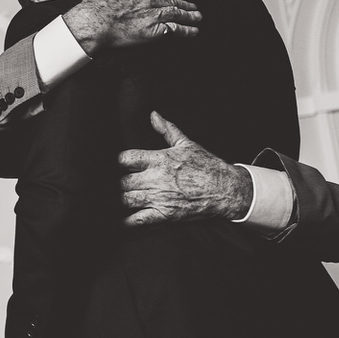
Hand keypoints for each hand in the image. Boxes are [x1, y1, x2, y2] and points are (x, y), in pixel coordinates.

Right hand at [63, 0, 200, 55]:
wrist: (93, 22)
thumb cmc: (94, 9)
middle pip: (171, 0)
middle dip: (184, 3)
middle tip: (194, 7)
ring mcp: (152, 14)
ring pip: (177, 13)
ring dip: (190, 16)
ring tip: (198, 18)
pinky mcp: (154, 29)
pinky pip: (175, 29)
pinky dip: (187, 30)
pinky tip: (194, 31)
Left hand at [119, 112, 251, 225]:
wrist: (226, 189)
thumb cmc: (207, 166)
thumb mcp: (186, 144)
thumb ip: (166, 129)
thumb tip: (153, 115)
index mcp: (158, 160)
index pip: (124, 159)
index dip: (116, 163)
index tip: (115, 166)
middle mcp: (155, 179)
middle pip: (121, 182)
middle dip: (116, 184)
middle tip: (112, 186)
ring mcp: (158, 198)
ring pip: (125, 200)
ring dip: (118, 200)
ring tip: (112, 200)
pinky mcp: (164, 215)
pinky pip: (138, 220)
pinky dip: (125, 222)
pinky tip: (117, 222)